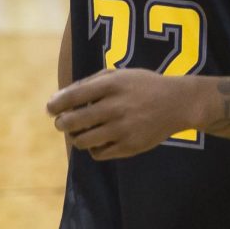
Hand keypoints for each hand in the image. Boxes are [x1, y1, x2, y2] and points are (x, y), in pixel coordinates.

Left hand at [48, 69, 196, 159]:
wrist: (179, 103)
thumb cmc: (144, 86)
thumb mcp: (120, 75)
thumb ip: (90, 82)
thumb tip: (59, 98)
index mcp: (112, 85)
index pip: (71, 97)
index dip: (55, 105)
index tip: (51, 109)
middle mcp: (116, 107)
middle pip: (73, 122)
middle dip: (62, 123)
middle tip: (63, 123)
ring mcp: (123, 129)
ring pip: (82, 141)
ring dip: (76, 137)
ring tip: (80, 133)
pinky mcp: (130, 146)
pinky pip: (98, 153)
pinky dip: (93, 148)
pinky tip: (100, 140)